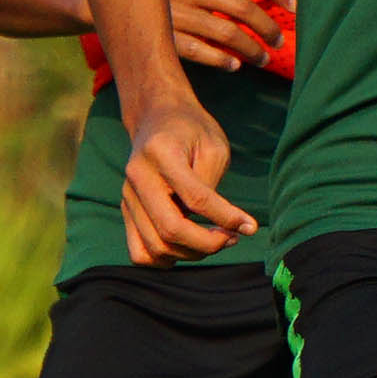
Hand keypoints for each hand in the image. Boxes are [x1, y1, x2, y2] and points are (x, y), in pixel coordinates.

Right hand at [119, 96, 256, 263]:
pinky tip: (188, 246)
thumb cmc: (192, 130)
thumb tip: (222, 228)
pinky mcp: (126, 211)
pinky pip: (140, 252)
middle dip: (208, 243)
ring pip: (155, 247)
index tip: (250, 226)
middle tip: (232, 238)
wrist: (156, 118)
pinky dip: (166, 259)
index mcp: (161, 153)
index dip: (225, 217)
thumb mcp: (213, 146)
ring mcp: (127, 197)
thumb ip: (212, 187)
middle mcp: (137, 177)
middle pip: (170, 229)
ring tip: (215, 240)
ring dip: (191, 253)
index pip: (195, 198)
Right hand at [166, 0, 292, 68]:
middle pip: (242, 8)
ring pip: (227, 34)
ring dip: (251, 50)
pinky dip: (222, 61)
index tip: (295, 6)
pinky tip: (235, 66)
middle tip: (280, 41)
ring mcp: (174, 11)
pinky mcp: (164, 37)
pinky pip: (201, 53)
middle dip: (267, 28)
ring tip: (263, 58)